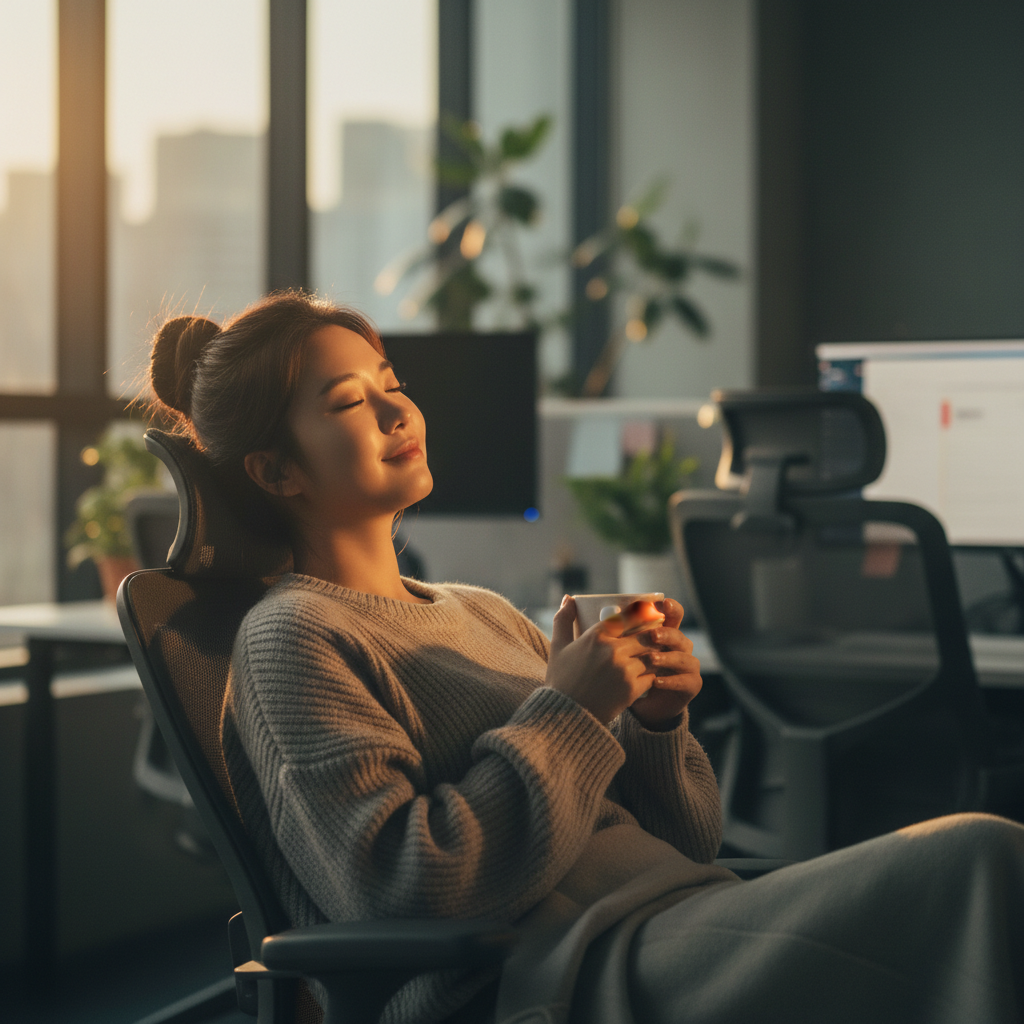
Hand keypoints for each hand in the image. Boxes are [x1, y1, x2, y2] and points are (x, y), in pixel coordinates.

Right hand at [545, 595, 656, 723]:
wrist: (565, 716)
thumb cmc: (561, 680)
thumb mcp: (558, 647)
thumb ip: (563, 620)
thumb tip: (568, 598)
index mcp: (596, 636)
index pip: (628, 617)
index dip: (642, 615)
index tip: (648, 615)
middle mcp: (612, 650)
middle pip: (645, 635)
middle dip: (652, 636)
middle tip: (658, 637)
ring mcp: (624, 670)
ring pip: (651, 655)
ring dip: (654, 656)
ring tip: (656, 656)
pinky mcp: (633, 688)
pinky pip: (652, 675)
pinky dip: (651, 675)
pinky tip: (648, 675)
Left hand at [629, 598, 702, 730]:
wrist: (643, 703)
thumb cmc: (631, 671)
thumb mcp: (622, 649)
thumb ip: (618, 631)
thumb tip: (598, 607)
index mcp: (667, 633)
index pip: (673, 615)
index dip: (671, 608)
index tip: (663, 602)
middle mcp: (681, 647)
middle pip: (679, 635)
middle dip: (667, 634)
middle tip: (653, 635)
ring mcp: (688, 665)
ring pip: (684, 658)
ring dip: (668, 658)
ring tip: (652, 660)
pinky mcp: (691, 685)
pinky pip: (686, 681)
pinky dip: (671, 681)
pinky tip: (656, 682)